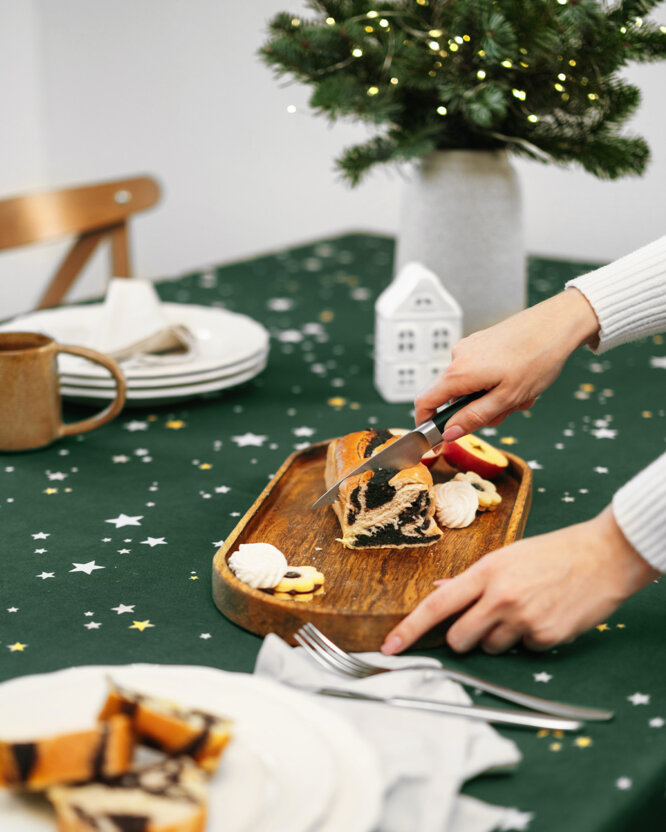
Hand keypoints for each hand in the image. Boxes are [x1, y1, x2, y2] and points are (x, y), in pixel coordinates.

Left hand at [380, 506, 658, 654]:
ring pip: (490, 647)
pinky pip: (523, 650)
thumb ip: (470, 578)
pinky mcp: (545, 637)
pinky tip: (543, 616)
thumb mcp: (505, 556)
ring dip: (498, 637)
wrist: (601, 556)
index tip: (389, 646)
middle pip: (458, 638)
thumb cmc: (551, 553)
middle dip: (463, 637)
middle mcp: (500, 598)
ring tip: (523, 610)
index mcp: (485, 573)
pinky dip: (529, 639)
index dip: (409, 629)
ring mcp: (523, 619)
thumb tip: (438, 590)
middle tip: (482, 619)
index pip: (436, 607)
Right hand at [415, 288, 599, 439]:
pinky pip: (479, 373)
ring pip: (470, 387)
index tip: (437, 442)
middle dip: (477, 411)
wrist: (558, 323)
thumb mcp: (507, 398)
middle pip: (452, 398)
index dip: (426, 425)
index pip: (425, 403)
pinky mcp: (481, 343)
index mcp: (459, 372)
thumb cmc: (537, 357)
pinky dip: (497, 382)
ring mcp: (469, 348)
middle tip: (508, 409)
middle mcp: (458, 357)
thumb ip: (473, 418)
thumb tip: (448, 434)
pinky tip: (519, 377)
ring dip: (493, 397)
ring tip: (521, 392)